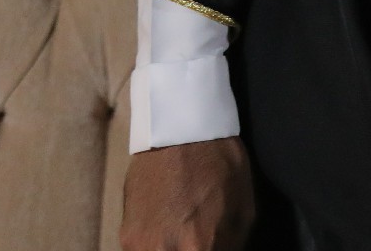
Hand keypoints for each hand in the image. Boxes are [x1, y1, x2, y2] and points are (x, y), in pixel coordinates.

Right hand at [120, 137, 254, 250]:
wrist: (178, 131)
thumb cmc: (220, 166)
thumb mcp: (244, 211)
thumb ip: (232, 246)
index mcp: (201, 249)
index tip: (215, 247)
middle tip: (201, 241)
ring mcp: (141, 247)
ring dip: (174, 250)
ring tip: (185, 236)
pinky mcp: (126, 237)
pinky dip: (157, 248)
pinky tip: (170, 232)